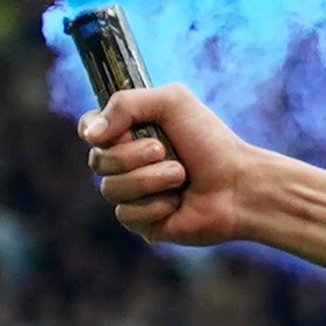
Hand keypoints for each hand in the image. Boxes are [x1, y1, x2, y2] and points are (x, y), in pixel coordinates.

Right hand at [79, 82, 254, 246]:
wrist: (238, 185)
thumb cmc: (209, 141)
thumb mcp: (172, 102)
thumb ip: (126, 104)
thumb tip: (89, 135)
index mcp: (129, 132)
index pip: (88, 129)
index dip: (97, 131)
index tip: (119, 130)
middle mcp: (126, 163)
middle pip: (96, 161)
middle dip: (132, 154)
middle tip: (165, 150)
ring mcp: (132, 194)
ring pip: (110, 189)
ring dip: (149, 179)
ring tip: (180, 176)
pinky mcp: (142, 222)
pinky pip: (126, 214)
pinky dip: (156, 205)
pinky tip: (178, 203)